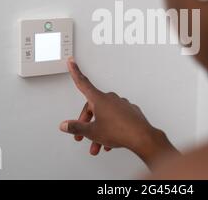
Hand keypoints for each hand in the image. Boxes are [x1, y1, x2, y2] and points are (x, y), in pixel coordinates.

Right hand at [59, 57, 177, 167]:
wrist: (141, 137)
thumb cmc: (119, 131)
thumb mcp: (92, 132)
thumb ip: (76, 127)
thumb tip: (65, 125)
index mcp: (99, 99)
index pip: (83, 83)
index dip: (75, 72)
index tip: (72, 62)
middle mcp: (110, 98)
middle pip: (93, 107)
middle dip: (86, 122)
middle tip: (82, 135)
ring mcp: (122, 104)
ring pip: (105, 115)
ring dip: (99, 130)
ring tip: (98, 145)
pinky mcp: (130, 111)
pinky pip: (116, 118)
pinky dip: (111, 128)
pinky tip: (110, 140)